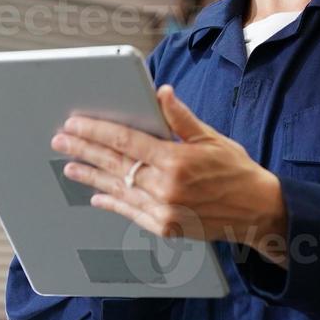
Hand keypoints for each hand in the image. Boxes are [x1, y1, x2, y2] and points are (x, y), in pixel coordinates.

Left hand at [50, 85, 289, 266]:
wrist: (258, 211)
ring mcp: (165, 210)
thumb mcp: (211, 139)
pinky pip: (131, 213)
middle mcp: (167, 187)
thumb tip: (161, 92)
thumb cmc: (237, 171)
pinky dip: (113, 203)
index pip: (126, 141)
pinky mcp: (167, 227)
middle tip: (61, 141)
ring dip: (92, 177)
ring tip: (71, 166)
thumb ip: (181, 118)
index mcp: (177, 160)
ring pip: (119, 189)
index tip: (74, 123)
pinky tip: (97, 195)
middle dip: (85, 150)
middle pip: (115, 164)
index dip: (96, 131)